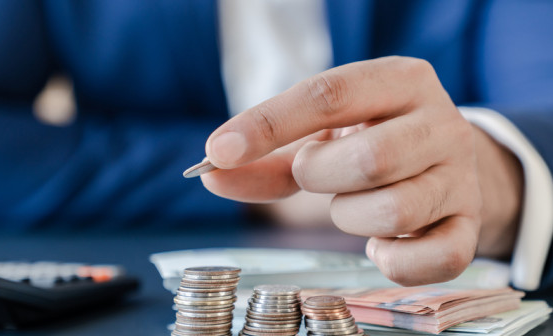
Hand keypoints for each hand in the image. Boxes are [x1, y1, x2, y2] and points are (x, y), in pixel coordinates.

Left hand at [201, 56, 522, 285]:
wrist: (448, 163)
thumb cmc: (370, 142)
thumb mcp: (322, 136)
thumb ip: (267, 156)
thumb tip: (212, 175)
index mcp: (398, 81)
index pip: (329, 95)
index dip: (268, 125)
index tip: (220, 151)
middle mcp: (440, 122)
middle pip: (370, 159)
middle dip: (319, 176)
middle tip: (314, 174)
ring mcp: (461, 175)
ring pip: (396, 211)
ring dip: (351, 217)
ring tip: (351, 205)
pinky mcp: (470, 224)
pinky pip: (437, 258)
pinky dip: (395, 260)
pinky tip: (381, 243)